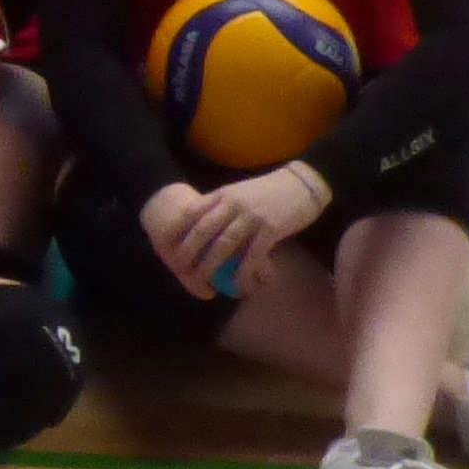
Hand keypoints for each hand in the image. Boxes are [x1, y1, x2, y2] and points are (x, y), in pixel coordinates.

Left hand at [154, 161, 325, 300]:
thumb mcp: (239, 193)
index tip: (165, 244)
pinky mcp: (271, 229)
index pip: (192, 212)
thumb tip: (202, 225)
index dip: (177, 229)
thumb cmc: (269, 192)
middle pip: (203, 231)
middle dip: (188, 251)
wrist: (303, 184)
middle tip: (180, 269)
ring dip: (211, 266)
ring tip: (203, 282)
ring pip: (224, 245)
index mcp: (223, 195)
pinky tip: (237, 284)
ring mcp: (251, 217)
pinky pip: (252, 254)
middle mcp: (233, 205)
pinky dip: (243, 271)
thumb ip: (222, 206)